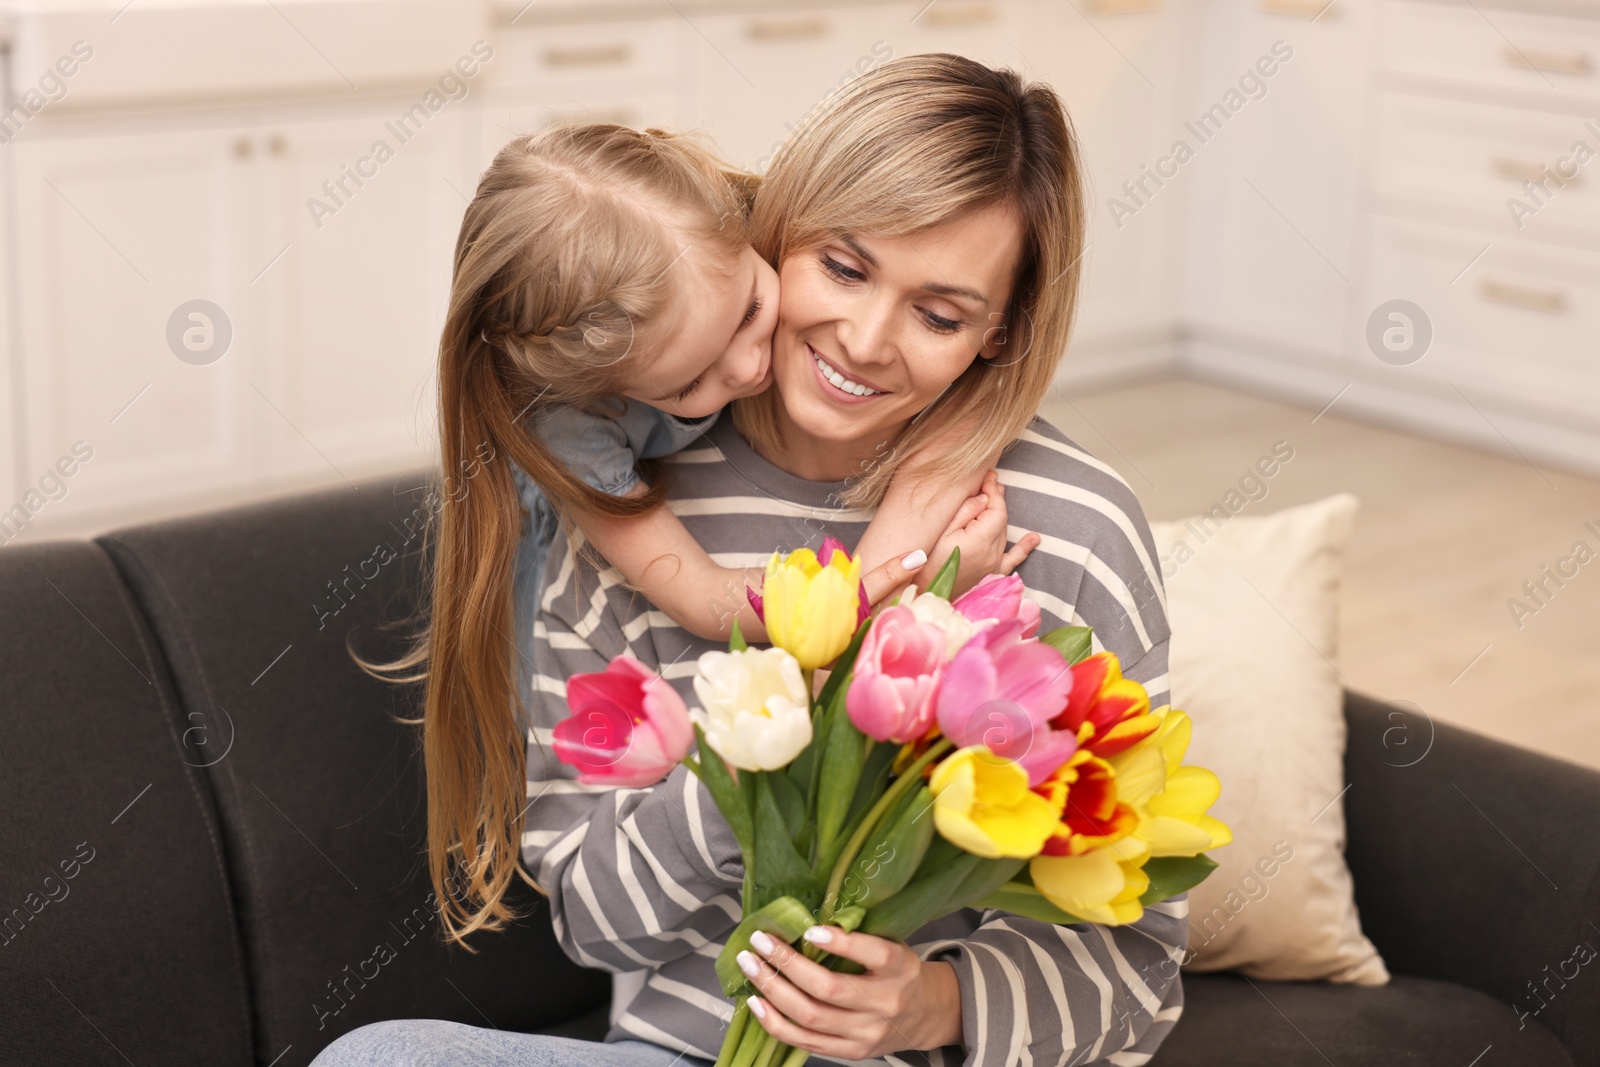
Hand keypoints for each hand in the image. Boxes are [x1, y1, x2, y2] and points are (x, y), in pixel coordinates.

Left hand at [737, 925, 963, 1058]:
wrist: (922, 1015)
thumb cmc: (897, 972)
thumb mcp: (891, 945)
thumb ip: (858, 935)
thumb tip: (805, 916)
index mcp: (899, 968)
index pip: (873, 953)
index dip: (840, 942)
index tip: (809, 930)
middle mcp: (884, 1003)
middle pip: (829, 988)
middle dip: (787, 963)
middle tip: (760, 941)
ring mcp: (866, 1033)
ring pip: (811, 1016)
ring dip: (772, 990)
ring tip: (750, 966)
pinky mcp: (851, 1052)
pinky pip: (805, 1042)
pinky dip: (775, 1023)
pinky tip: (756, 1002)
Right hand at [912, 469, 1039, 598]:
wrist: (926, 593)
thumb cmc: (928, 562)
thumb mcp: (942, 532)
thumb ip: (966, 513)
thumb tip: (984, 498)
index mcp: (980, 540)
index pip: (996, 509)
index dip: (994, 491)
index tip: (989, 476)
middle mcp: (992, 553)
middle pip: (1001, 519)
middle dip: (996, 499)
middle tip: (990, 482)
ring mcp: (994, 564)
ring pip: (1003, 532)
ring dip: (1000, 514)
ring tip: (996, 495)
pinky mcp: (992, 574)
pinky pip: (1013, 559)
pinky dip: (1024, 548)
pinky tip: (1034, 539)